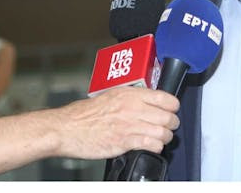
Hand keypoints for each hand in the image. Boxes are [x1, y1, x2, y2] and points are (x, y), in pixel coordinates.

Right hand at [53, 87, 179, 158]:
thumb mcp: (111, 95)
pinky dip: (156, 147)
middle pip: (168, 117)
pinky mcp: (125, 141)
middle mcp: (133, 107)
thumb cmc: (85, 113)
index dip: (173, 106)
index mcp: (131, 94)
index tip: (172, 110)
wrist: (67, 127)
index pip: (165, 98)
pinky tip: (152, 146)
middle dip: (172, 124)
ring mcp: (130, 125)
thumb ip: (131, 97)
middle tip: (168, 126)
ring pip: (163, 132)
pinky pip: (151, 144)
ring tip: (161, 138)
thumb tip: (147, 100)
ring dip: (165, 137)